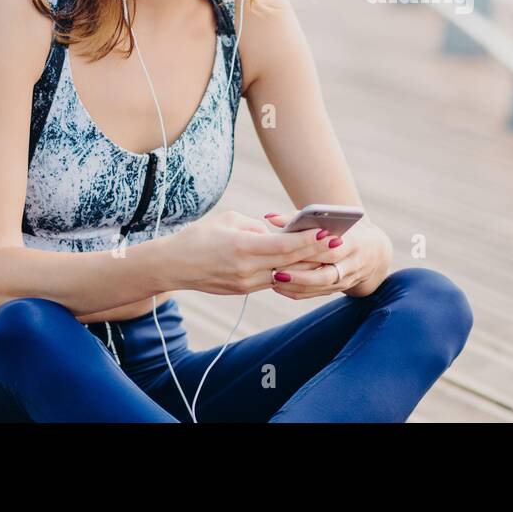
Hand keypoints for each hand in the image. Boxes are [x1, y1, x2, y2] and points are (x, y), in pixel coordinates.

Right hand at [167, 209, 335, 296]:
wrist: (173, 266)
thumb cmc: (199, 236)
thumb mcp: (229, 221)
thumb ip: (257, 227)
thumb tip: (277, 232)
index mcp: (244, 248)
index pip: (286, 246)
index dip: (310, 240)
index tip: (328, 231)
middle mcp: (248, 270)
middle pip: (291, 263)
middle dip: (317, 253)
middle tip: (338, 243)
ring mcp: (246, 284)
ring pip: (284, 275)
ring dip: (306, 265)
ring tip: (327, 254)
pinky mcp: (243, 291)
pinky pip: (272, 280)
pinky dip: (288, 272)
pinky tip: (303, 264)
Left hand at [263, 211, 390, 299]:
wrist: (373, 252)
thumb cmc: (345, 230)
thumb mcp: (331, 219)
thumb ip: (300, 217)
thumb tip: (271, 218)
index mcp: (354, 243)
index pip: (333, 250)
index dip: (312, 252)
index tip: (288, 251)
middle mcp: (352, 265)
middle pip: (325, 273)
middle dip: (300, 273)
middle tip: (276, 271)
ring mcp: (347, 280)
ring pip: (319, 287)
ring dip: (295, 285)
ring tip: (274, 279)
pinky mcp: (338, 289)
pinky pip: (315, 294)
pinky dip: (296, 292)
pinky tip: (279, 287)